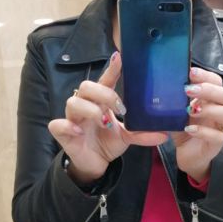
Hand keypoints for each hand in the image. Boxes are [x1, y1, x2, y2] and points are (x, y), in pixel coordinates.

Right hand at [48, 52, 166, 185]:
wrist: (95, 163)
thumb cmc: (108, 142)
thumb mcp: (128, 137)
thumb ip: (142, 133)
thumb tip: (164, 134)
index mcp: (101, 101)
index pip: (105, 80)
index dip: (111, 69)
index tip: (120, 58)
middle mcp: (86, 105)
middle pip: (87, 86)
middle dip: (104, 94)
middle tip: (120, 110)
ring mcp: (72, 118)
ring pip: (73, 102)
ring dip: (91, 110)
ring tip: (104, 123)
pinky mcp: (62, 132)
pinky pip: (58, 124)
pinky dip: (68, 126)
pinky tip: (79, 132)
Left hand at [172, 66, 222, 182]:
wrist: (187, 154)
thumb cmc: (185, 129)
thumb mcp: (178, 111)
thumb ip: (176, 99)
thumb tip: (162, 82)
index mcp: (213, 100)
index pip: (217, 82)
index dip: (206, 76)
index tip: (191, 72)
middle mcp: (222, 111)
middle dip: (210, 90)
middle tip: (189, 90)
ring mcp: (222, 128)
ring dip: (210, 109)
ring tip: (191, 110)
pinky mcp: (217, 144)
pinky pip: (217, 136)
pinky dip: (203, 131)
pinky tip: (189, 129)